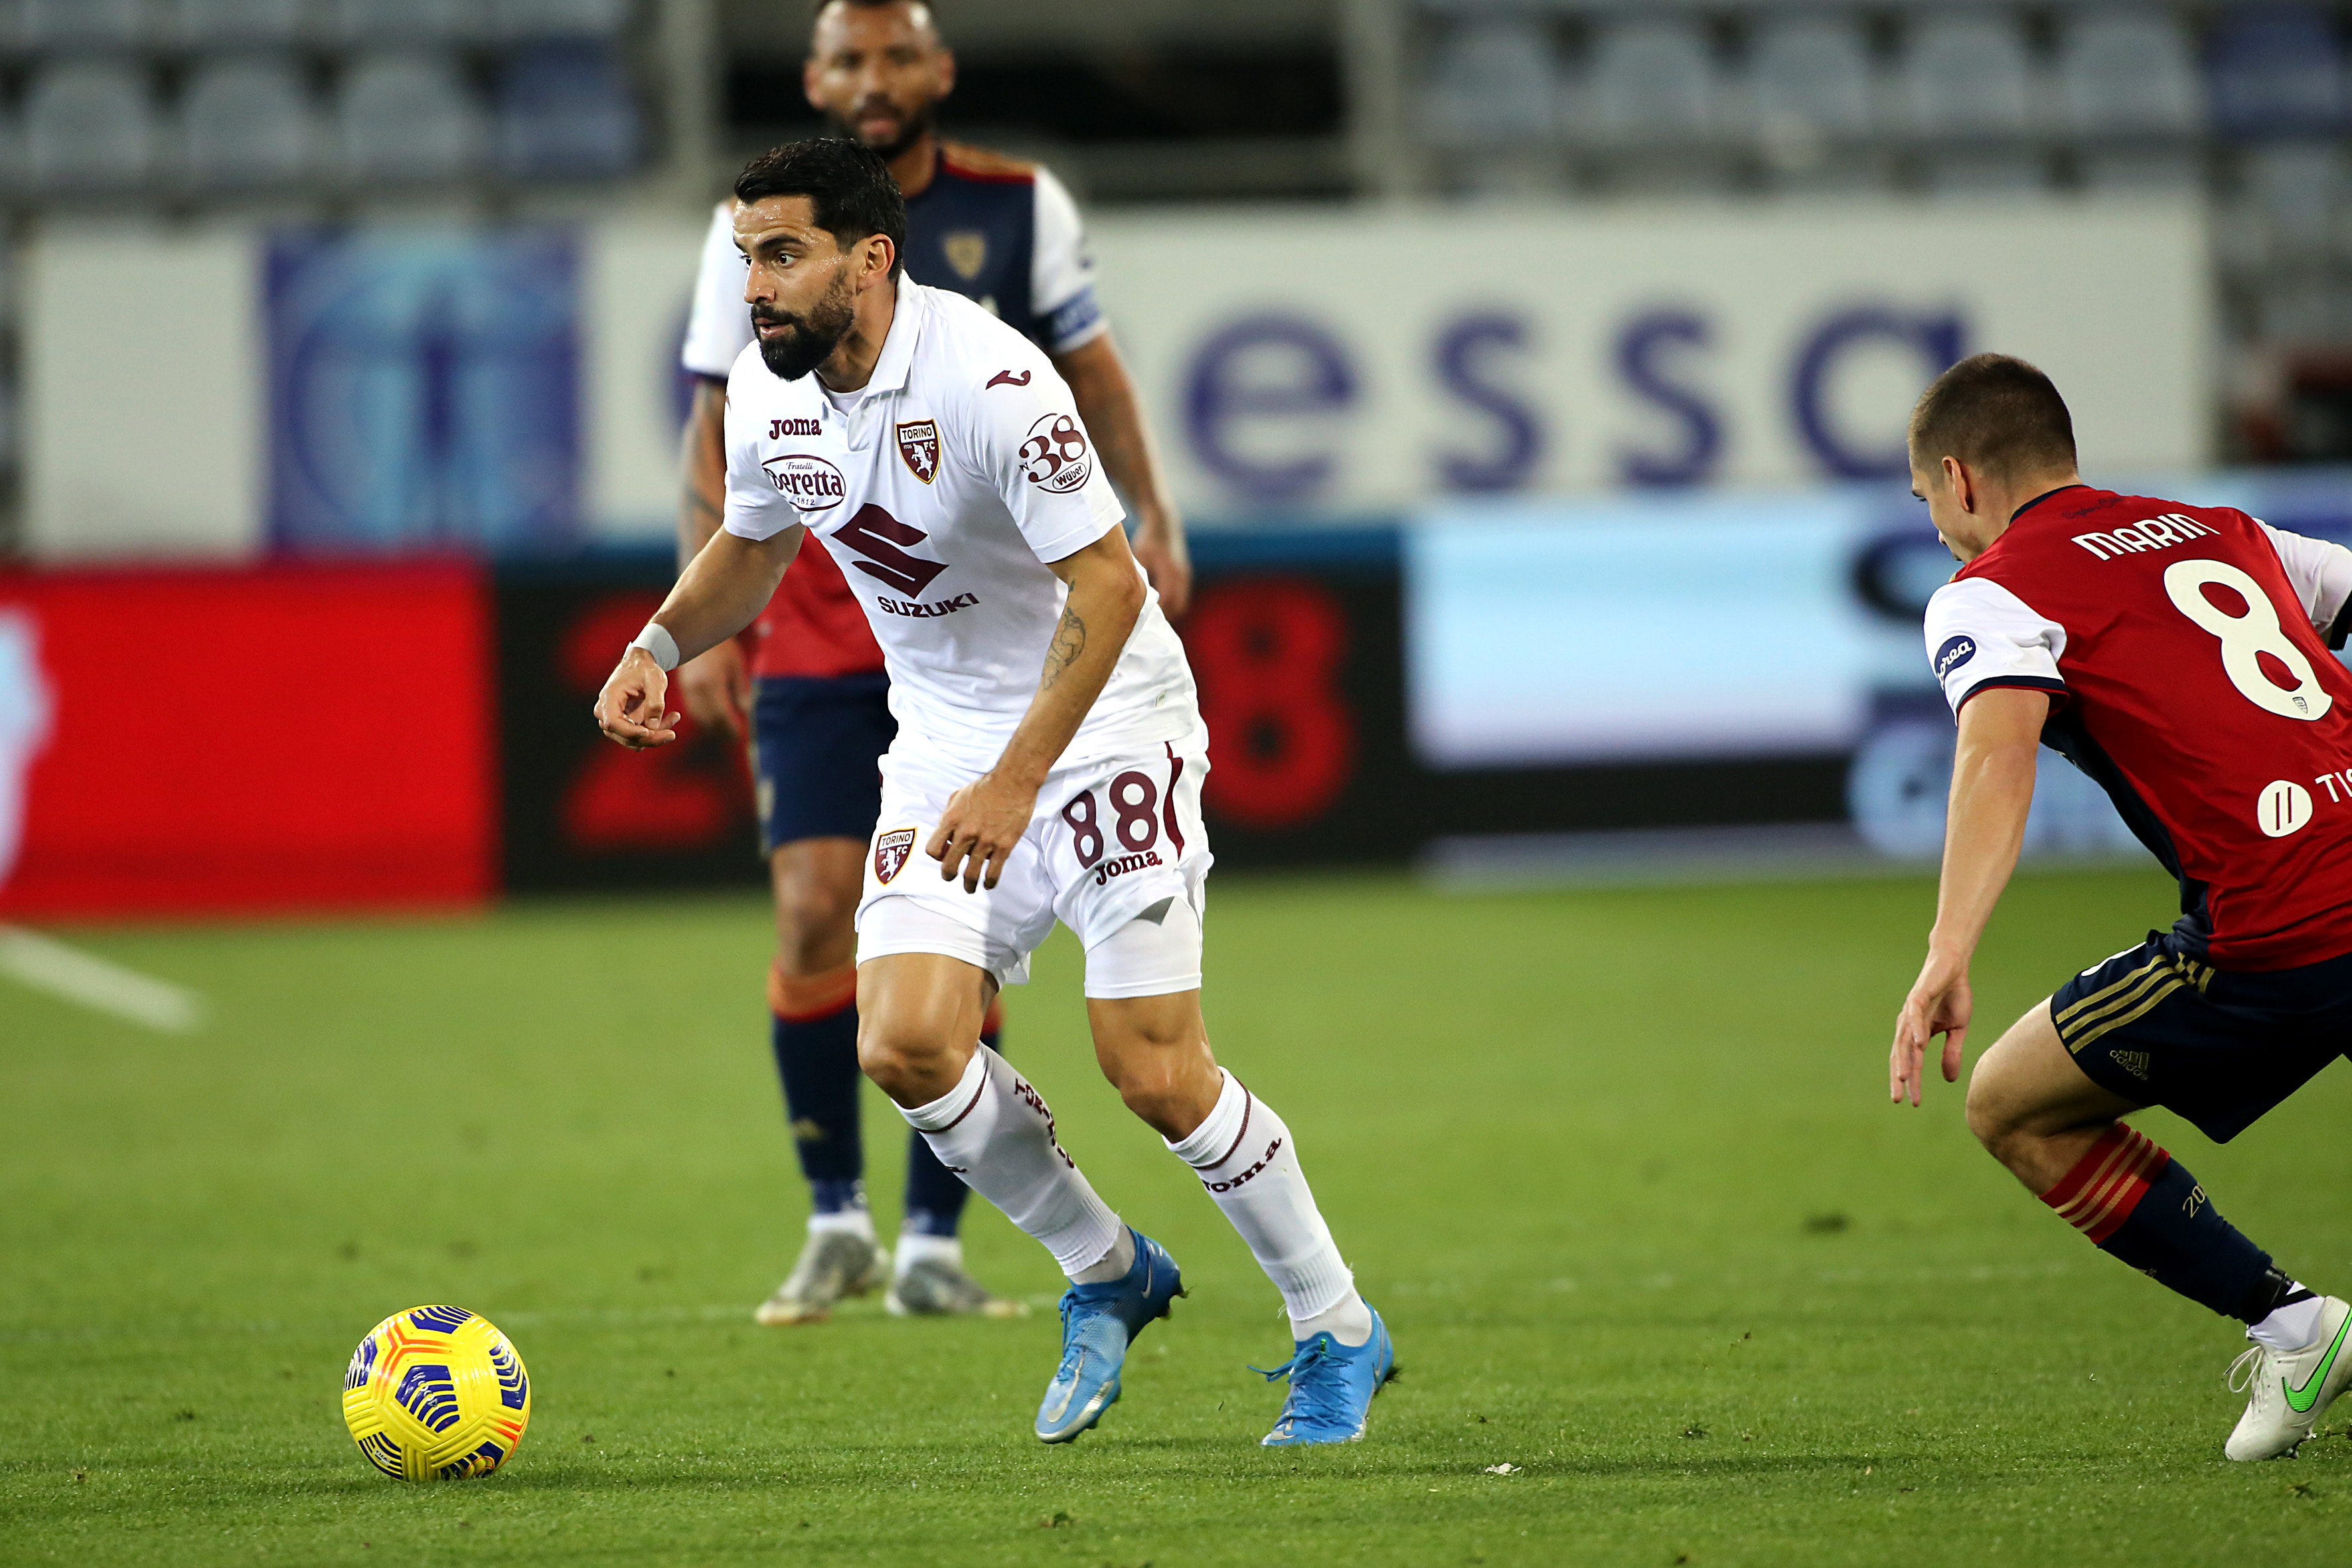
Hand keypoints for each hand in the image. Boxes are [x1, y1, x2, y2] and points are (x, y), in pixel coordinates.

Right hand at [594, 648, 679, 748]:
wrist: (641, 664)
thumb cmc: (645, 669)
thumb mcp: (655, 680)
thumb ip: (655, 702)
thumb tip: (653, 726)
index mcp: (609, 698)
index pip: (613, 723)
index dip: (630, 733)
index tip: (649, 733)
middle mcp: (606, 712)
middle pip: (624, 736)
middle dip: (650, 738)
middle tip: (672, 734)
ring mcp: (614, 720)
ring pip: (633, 740)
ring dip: (656, 735)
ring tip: (675, 717)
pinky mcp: (625, 724)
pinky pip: (640, 736)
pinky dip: (656, 731)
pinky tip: (672, 717)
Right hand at [676, 638, 752, 742]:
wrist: (696, 632)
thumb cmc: (722, 649)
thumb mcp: (736, 667)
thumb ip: (740, 690)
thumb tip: (744, 711)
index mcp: (712, 685)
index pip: (721, 715)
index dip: (730, 728)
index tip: (740, 736)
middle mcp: (697, 690)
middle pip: (708, 719)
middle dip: (721, 730)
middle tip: (733, 737)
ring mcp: (688, 689)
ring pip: (698, 716)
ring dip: (711, 726)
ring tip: (724, 731)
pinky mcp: (684, 687)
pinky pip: (692, 709)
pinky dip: (702, 717)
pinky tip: (712, 719)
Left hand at [926, 769, 1038, 891]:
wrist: (1013, 782)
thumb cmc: (986, 787)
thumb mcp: (958, 796)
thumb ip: (949, 816)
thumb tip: (946, 833)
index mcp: (952, 820)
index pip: (933, 849)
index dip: (936, 856)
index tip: (943, 856)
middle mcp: (966, 833)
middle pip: (949, 865)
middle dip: (948, 875)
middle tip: (950, 877)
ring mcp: (985, 841)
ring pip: (971, 874)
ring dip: (968, 885)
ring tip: (970, 888)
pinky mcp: (1004, 846)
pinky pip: (993, 871)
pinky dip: (989, 882)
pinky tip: (988, 884)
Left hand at [1130, 512, 1191, 621]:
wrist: (1164, 522)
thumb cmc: (1148, 539)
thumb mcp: (1140, 557)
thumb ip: (1139, 576)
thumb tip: (1130, 596)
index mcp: (1170, 572)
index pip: (1166, 603)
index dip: (1156, 615)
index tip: (1144, 623)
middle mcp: (1181, 575)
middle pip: (1177, 607)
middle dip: (1165, 617)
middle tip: (1149, 626)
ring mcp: (1185, 574)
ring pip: (1181, 602)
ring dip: (1170, 611)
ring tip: (1154, 618)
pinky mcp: (1185, 573)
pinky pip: (1182, 595)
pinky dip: (1173, 602)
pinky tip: (1160, 604)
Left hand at [1891, 947, 1971, 1106]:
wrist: (1953, 966)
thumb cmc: (1953, 996)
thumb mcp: (1957, 1030)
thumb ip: (1951, 1053)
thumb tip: (1949, 1080)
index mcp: (1917, 1034)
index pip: (1912, 1063)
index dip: (1912, 1081)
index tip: (1912, 1103)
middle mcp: (1909, 1025)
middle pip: (1902, 1056)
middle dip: (1900, 1078)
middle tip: (1898, 1099)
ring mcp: (1911, 1011)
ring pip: (1905, 1040)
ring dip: (1905, 1059)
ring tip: (1904, 1079)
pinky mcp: (1917, 997)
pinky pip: (1915, 1016)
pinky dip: (1916, 1030)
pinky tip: (1919, 1045)